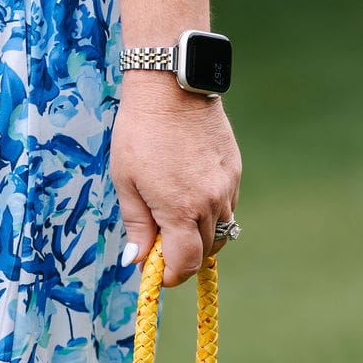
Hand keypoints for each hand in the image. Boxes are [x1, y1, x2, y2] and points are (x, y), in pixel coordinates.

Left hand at [110, 72, 241, 287]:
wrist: (172, 86)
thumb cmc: (141, 132)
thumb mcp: (126, 181)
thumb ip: (136, 225)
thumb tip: (136, 261)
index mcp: (180, 209)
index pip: (184, 264)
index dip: (169, 276)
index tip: (156, 273)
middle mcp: (209, 203)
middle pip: (204, 252)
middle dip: (182, 257)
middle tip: (160, 244)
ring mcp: (227, 187)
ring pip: (220, 232)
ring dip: (199, 237)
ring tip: (175, 218)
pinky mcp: (235, 172)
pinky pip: (227, 208)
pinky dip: (210, 214)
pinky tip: (191, 195)